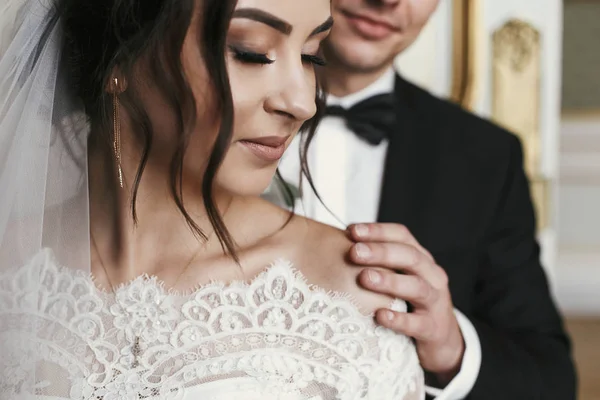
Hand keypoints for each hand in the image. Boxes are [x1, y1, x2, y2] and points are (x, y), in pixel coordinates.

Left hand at [347, 223, 464, 382]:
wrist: (442, 338)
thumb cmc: (409, 301)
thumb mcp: (399, 277)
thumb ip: (376, 263)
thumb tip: (336, 245)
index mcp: (420, 258)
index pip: (402, 236)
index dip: (378, 231)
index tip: (351, 231)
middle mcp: (431, 275)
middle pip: (409, 256)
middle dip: (381, 252)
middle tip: (355, 252)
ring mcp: (435, 302)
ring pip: (417, 287)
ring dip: (390, 281)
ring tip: (365, 278)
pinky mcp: (433, 329)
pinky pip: (417, 323)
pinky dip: (399, 319)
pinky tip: (380, 315)